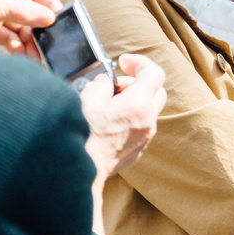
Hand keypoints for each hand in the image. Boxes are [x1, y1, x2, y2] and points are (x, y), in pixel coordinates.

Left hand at [0, 0, 61, 58]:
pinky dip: (17, 46)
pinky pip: (11, 36)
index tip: (59, 19)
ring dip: (29, 40)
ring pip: (22, 25)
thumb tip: (49, 18)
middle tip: (48, 43)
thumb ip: (24, 12)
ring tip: (36, 55)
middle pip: (30, 8)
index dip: (49, 3)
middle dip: (38, 27)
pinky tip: (22, 55)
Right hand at [80, 53, 166, 180]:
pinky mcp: (137, 151)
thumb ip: (101, 84)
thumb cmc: (80, 137)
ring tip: (106, 106)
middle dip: (138, 83)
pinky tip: (107, 123)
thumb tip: (106, 84)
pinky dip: (129, 118)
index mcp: (137, 105)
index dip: (140, 62)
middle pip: (157, 91)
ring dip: (132, 102)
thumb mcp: (86, 98)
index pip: (154, 73)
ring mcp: (144, 138)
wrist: (76, 172)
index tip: (124, 62)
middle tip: (115, 86)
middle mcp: (147, 122)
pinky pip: (140, 127)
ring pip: (148, 110)